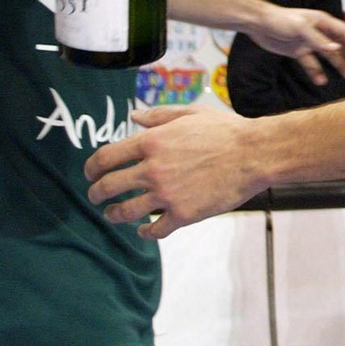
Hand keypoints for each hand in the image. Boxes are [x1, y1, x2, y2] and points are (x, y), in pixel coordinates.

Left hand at [85, 106, 267, 239]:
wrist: (255, 154)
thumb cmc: (226, 130)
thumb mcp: (191, 112)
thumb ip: (158, 115)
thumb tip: (132, 116)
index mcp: (151, 142)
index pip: (106, 157)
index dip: (91, 168)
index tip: (89, 174)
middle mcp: (152, 169)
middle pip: (108, 186)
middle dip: (96, 193)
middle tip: (95, 197)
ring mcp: (166, 194)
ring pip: (126, 211)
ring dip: (114, 215)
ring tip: (113, 216)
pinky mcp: (183, 215)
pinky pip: (155, 229)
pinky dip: (145, 232)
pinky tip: (144, 230)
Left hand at [248, 3, 344, 82]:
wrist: (258, 23)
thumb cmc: (280, 20)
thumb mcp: (301, 28)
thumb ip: (319, 40)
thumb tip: (338, 48)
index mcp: (323, 22)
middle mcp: (318, 32)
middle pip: (340, 44)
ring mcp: (308, 43)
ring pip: (328, 55)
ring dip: (339, 64)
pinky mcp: (297, 51)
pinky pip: (310, 63)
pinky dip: (316, 72)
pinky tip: (321, 81)